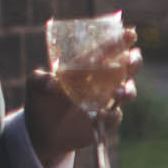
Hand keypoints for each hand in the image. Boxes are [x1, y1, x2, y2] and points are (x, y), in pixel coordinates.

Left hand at [27, 28, 142, 167]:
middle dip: (133, 62)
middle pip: (126, 68)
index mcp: (86, 68)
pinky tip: (99, 116)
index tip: (130, 34)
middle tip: (130, 61)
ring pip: (126, 91)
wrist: (43, 133)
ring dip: (127, 90)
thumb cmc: (40, 102)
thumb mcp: (34, 87)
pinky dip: (111, 115)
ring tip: (118, 94)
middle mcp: (100, 82)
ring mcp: (105, 101)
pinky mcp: (105, 121)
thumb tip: (53, 82)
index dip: (119, 41)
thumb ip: (39, 80)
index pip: (105, 51)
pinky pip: (115, 116)